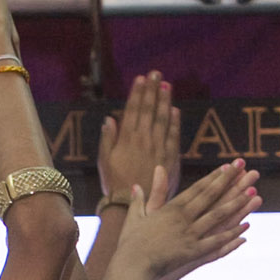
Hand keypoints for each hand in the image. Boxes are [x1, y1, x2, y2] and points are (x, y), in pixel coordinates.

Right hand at [100, 71, 180, 201]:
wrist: (130, 206)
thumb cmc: (114, 184)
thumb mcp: (104, 161)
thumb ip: (107, 139)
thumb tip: (110, 119)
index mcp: (126, 139)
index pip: (133, 109)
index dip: (137, 93)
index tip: (141, 78)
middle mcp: (143, 140)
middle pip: (149, 110)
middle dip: (152, 90)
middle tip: (156, 74)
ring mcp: (157, 148)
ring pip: (162, 119)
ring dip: (164, 101)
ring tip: (166, 85)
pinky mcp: (169, 159)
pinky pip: (173, 137)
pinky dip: (174, 122)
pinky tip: (175, 110)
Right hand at [111, 158, 259, 279]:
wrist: (132, 266)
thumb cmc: (130, 243)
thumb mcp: (134, 218)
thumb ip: (140, 200)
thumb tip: (136, 185)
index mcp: (171, 208)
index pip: (197, 188)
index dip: (214, 177)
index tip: (228, 167)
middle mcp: (184, 218)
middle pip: (211, 196)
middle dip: (231, 182)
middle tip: (247, 170)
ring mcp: (190, 234)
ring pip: (218, 216)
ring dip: (237, 204)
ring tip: (254, 194)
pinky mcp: (193, 252)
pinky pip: (216, 242)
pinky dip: (231, 234)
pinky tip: (245, 227)